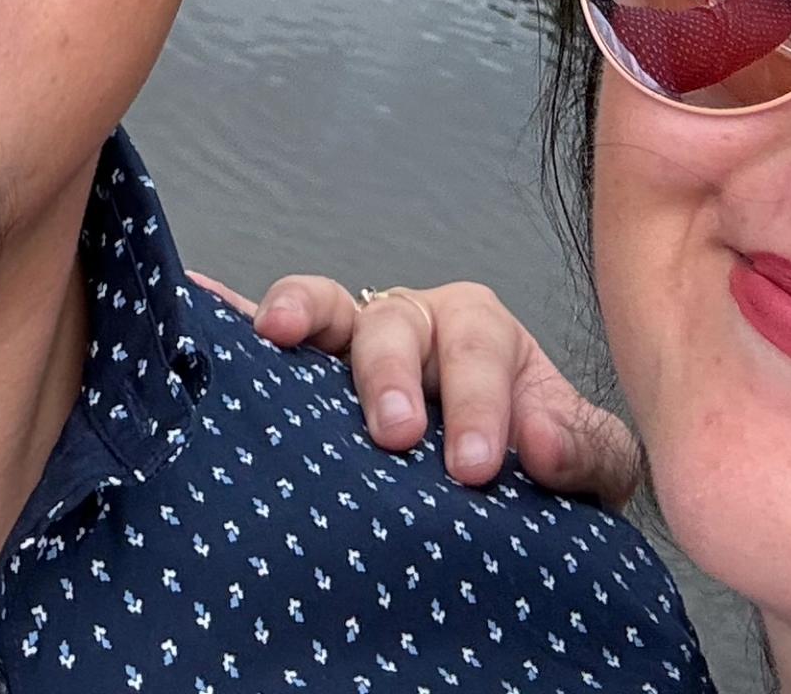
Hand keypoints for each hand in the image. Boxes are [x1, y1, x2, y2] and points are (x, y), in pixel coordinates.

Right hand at [199, 271, 642, 505]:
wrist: (503, 486)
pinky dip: (231, 314)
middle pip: (394, 324)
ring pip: (327, 308)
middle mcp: (414, 323)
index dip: (476, 404)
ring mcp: (353, 343)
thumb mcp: (589, 460)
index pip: (478, 349)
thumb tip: (538, 444)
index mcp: (481, 332)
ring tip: (280, 336)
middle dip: (391, 375)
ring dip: (303, 316)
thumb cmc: (541, 458)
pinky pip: (263, 332)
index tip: (474, 467)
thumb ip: (582, 447)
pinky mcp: (305, 373)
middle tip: (394, 434)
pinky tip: (200, 305)